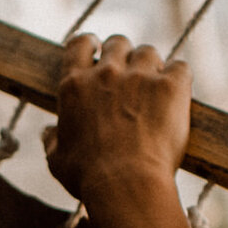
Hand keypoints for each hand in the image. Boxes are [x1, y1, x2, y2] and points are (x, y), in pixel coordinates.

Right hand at [41, 34, 199, 227]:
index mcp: (74, 86)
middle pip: (118, 43)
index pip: (79, 44)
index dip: (90, 44)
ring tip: (155, 89)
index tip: (97, 49)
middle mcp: (105, 73)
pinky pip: (180, 67)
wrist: (126, 184)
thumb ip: (52, 140)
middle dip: (124, 55)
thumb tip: (47, 132)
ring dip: (151, 66)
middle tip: (130, 75)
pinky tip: (177, 95)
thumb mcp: (57, 160)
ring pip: (148, 52)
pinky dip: (179, 78)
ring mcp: (139, 76)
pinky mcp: (170, 86)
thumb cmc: (88, 176)